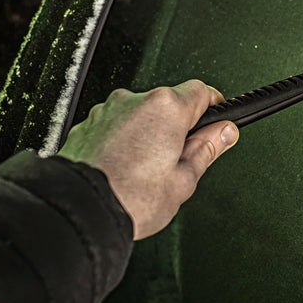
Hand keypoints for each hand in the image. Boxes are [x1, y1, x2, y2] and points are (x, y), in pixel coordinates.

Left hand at [58, 80, 237, 239]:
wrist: (79, 211)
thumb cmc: (129, 198)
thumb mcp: (184, 179)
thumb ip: (207, 149)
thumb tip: (223, 133)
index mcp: (165, 108)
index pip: (201, 92)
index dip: (213, 108)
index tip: (217, 122)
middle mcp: (134, 101)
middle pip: (168, 104)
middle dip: (177, 127)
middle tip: (181, 160)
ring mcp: (106, 112)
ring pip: (139, 116)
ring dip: (147, 135)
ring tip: (146, 172)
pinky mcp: (86, 126)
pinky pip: (114, 128)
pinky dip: (121, 143)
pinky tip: (123, 170)